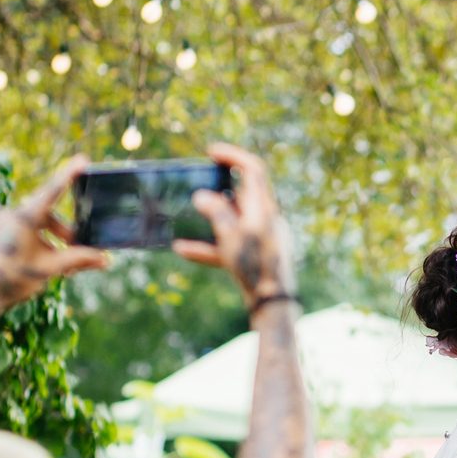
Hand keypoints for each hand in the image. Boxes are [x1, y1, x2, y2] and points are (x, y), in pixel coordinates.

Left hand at [0, 155, 108, 308]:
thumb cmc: (10, 280)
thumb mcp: (48, 269)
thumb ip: (77, 260)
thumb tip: (104, 259)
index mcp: (23, 217)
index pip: (53, 191)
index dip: (69, 176)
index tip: (83, 160)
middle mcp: (8, 214)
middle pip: (45, 216)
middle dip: (63, 233)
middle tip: (76, 249)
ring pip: (31, 226)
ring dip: (47, 242)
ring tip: (54, 265)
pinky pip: (15, 233)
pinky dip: (31, 244)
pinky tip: (32, 266)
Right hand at [174, 142, 296, 306]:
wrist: (273, 305)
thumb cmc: (256, 267)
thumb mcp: (232, 236)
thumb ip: (216, 213)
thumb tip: (201, 196)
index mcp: (264, 208)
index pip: (253, 170)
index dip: (233, 156)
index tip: (211, 153)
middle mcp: (265, 220)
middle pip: (241, 195)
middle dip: (216, 189)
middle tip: (196, 184)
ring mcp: (260, 238)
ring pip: (232, 221)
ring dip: (209, 219)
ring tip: (185, 216)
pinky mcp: (255, 256)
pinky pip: (229, 244)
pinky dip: (209, 245)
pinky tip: (183, 249)